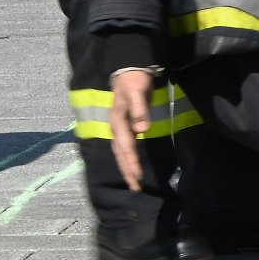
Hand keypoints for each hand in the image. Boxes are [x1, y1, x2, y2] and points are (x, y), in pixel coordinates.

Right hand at [109, 68, 154, 192]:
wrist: (129, 71)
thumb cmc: (134, 80)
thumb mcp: (137, 90)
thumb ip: (139, 108)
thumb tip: (142, 128)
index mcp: (118, 120)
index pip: (126, 145)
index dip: (132, 160)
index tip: (138, 174)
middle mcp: (116, 127)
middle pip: (121, 153)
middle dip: (128, 170)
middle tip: (135, 188)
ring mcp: (120, 128)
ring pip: (122, 152)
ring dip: (127, 167)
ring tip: (134, 183)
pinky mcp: (126, 127)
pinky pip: (126, 147)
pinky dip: (129, 158)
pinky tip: (133, 167)